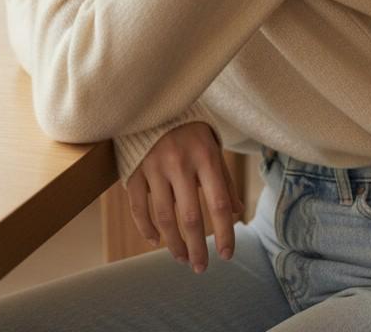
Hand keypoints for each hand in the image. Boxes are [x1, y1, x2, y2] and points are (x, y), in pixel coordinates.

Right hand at [125, 122, 244, 272]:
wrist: (154, 102)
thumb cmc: (189, 130)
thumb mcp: (212, 148)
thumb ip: (223, 179)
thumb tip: (236, 213)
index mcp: (205, 155)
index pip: (219, 203)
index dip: (224, 233)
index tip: (226, 256)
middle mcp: (180, 161)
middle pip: (191, 217)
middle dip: (197, 248)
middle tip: (200, 268)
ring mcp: (154, 165)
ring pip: (165, 217)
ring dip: (174, 244)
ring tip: (182, 258)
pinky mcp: (134, 169)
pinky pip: (139, 207)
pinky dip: (146, 228)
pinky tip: (155, 240)